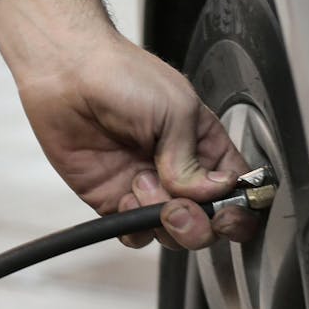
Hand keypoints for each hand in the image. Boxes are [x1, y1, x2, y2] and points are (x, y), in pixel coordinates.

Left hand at [0, 0, 257, 248]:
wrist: (67, 74)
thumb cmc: (122, 76)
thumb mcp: (175, 109)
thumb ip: (192, 159)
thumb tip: (207, 196)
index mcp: (205, 145)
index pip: (238, 191)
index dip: (240, 209)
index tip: (226, 211)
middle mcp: (181, 171)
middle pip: (210, 222)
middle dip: (199, 223)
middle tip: (179, 205)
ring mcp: (148, 188)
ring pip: (174, 234)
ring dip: (164, 220)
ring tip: (142, 181)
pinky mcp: (114, 200)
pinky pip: (136, 234)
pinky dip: (135, 226)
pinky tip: (125, 194)